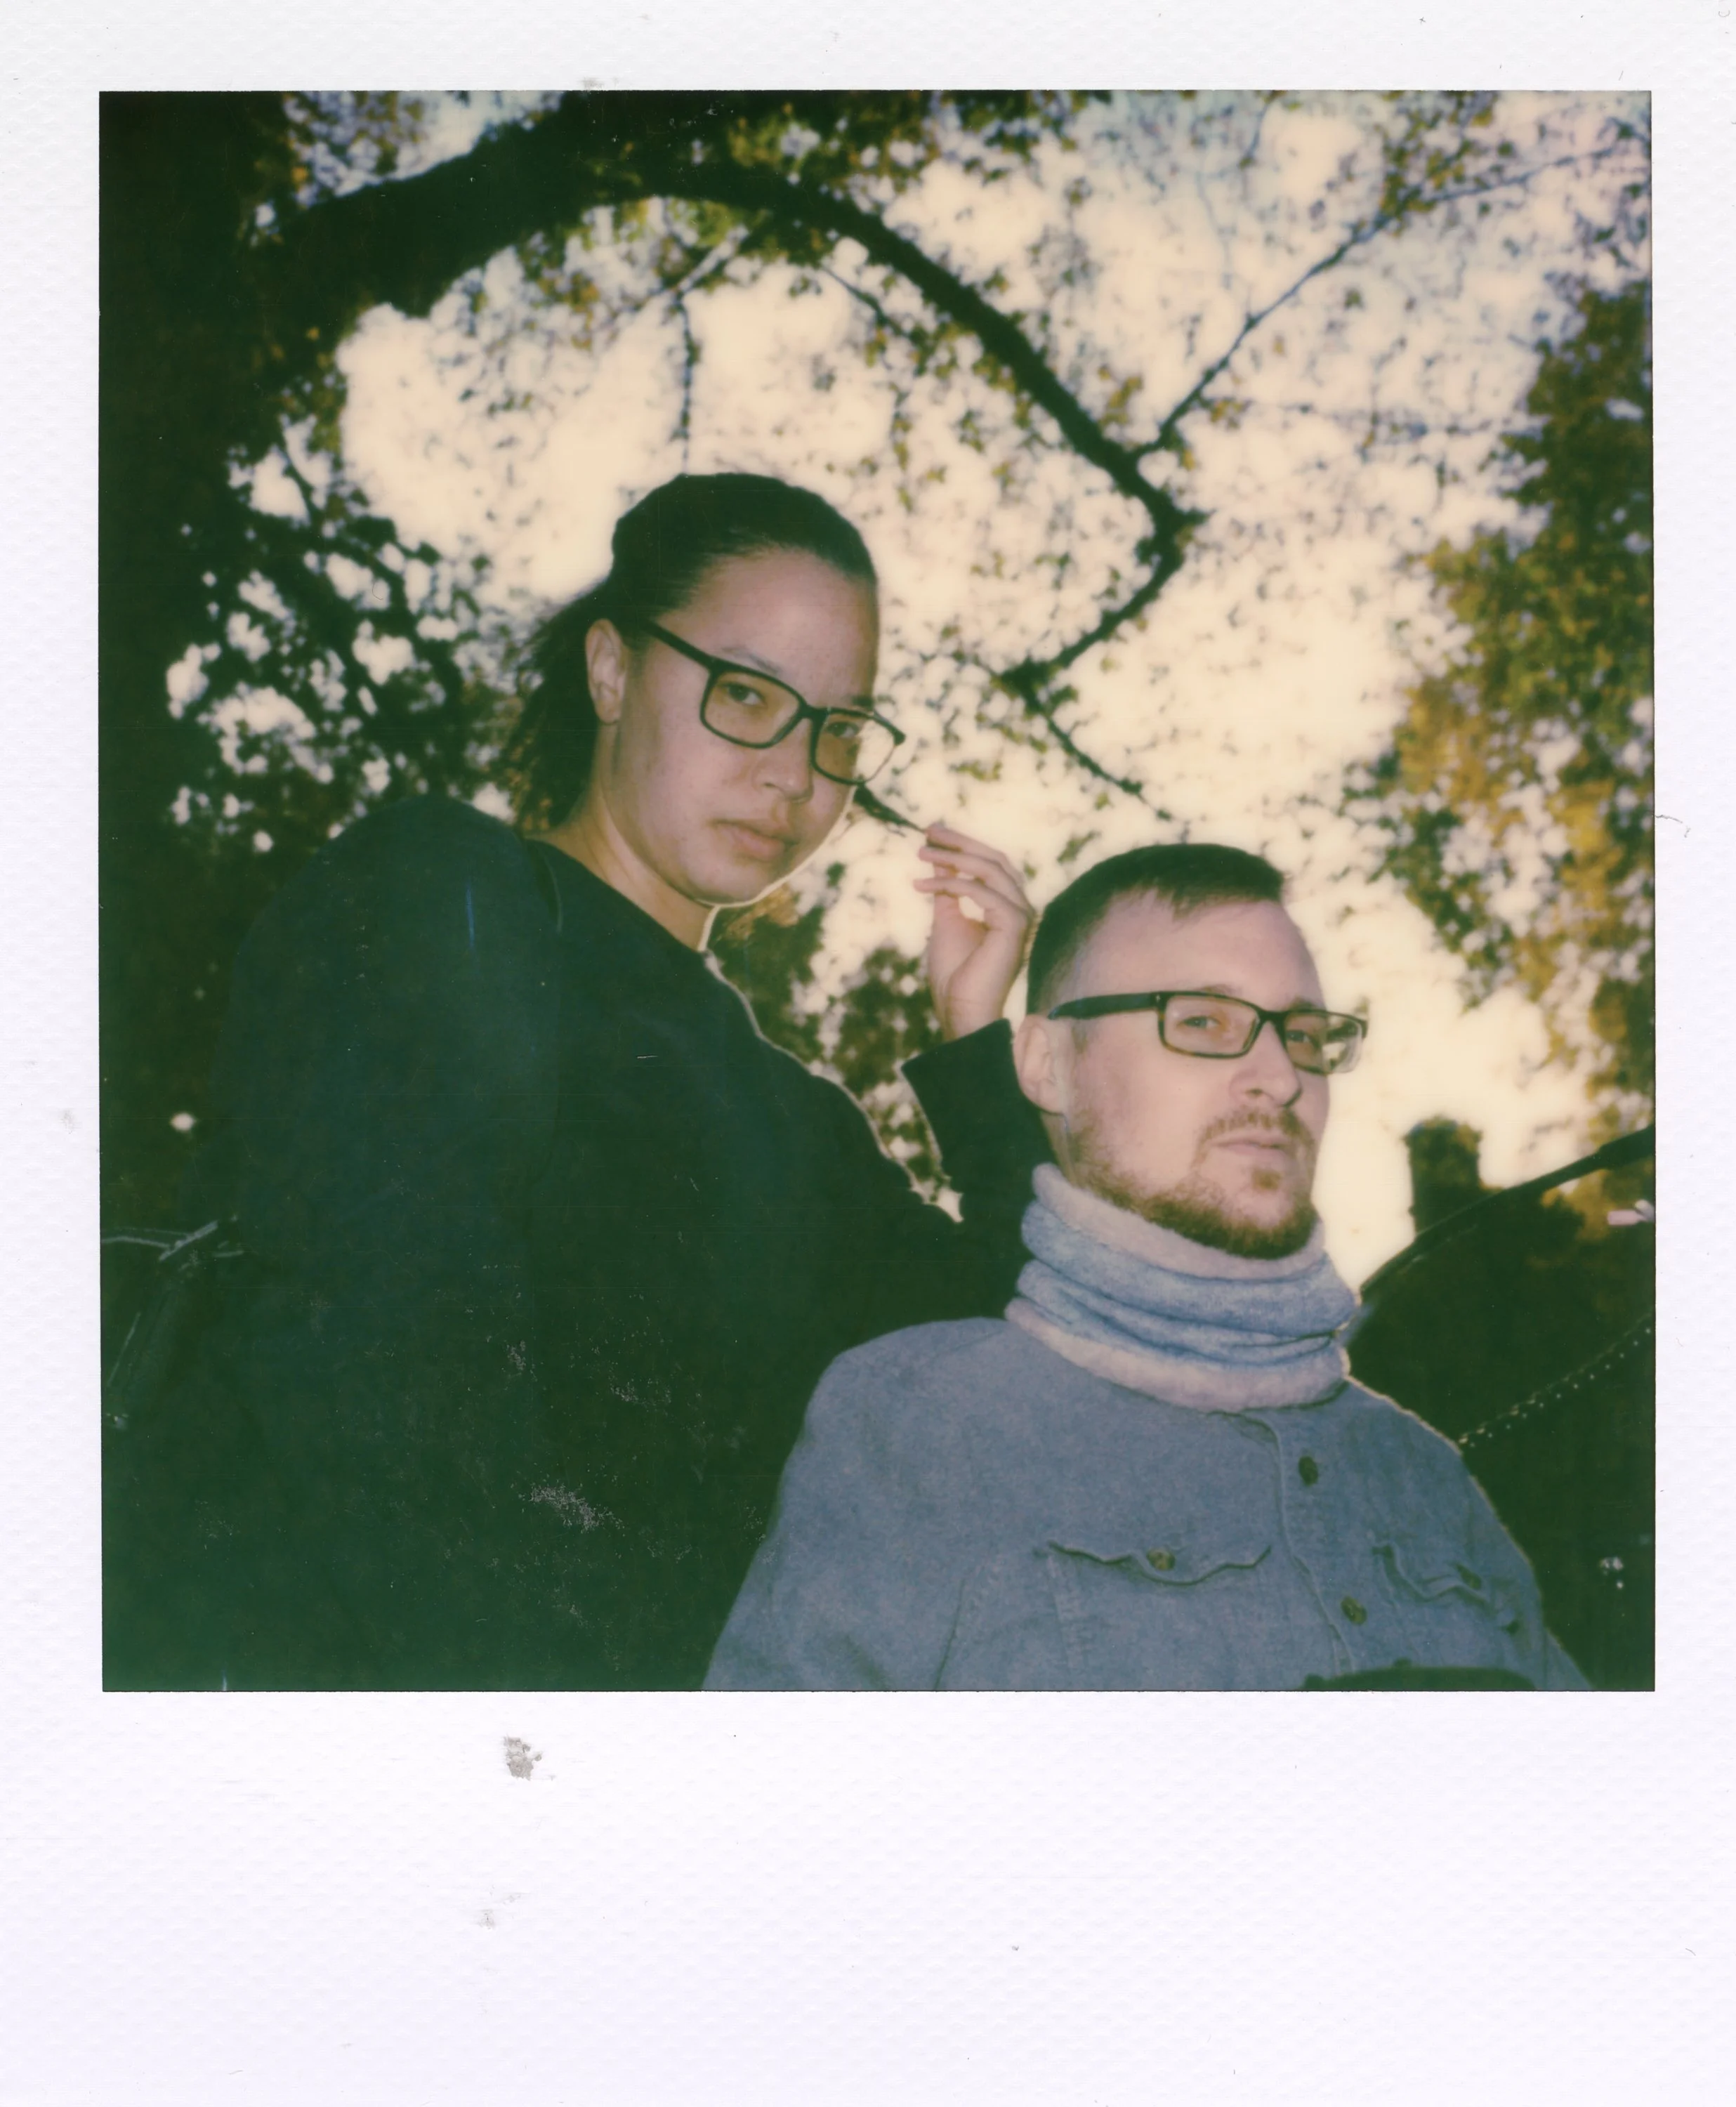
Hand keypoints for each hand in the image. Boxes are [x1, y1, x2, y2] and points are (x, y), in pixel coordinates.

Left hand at [914, 824, 1035, 1041]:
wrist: (960, 1011)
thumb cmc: (954, 975)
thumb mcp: (945, 921)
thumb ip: (946, 891)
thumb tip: (938, 861)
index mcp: (1007, 907)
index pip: (990, 864)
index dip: (963, 844)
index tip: (932, 832)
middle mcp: (1020, 908)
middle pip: (994, 859)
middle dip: (960, 842)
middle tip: (928, 831)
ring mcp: (1021, 916)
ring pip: (990, 869)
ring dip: (953, 857)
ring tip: (921, 853)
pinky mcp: (1014, 926)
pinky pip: (981, 891)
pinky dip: (950, 883)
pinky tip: (923, 885)